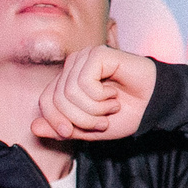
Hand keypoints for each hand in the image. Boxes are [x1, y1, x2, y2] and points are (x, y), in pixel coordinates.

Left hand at [34, 45, 157, 140]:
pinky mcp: (98, 54)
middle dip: (80, 119)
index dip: (55, 121)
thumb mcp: (90, 130)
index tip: (70, 133)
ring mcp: (84, 58)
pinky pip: (84, 82)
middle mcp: (73, 66)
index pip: (45, 100)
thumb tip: (33, 127)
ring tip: (111, 108)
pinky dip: (100, 97)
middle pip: (56, 98)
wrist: (155, 106)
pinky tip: (114, 94)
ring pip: (69, 92)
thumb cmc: (127, 114)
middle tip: (102, 121)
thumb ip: (63, 128)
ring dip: (93, 110)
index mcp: (67, 81)